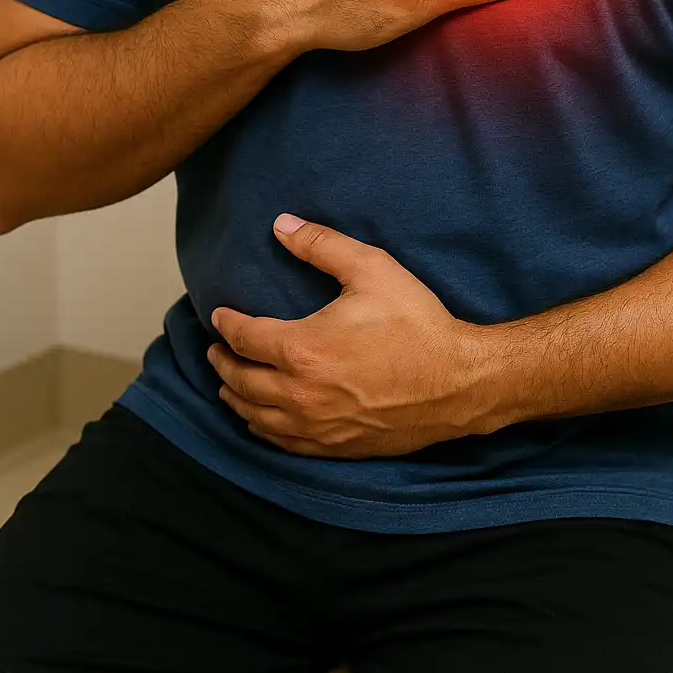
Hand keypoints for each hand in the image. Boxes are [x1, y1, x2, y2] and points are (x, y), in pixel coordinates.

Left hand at [206, 214, 496, 458]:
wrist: (458, 382)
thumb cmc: (417, 323)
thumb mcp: (371, 269)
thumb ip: (321, 244)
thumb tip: (281, 225)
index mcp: (301, 349)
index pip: (244, 338)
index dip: (227, 324)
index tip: (220, 315)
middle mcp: (300, 393)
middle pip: (241, 381)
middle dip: (222, 363)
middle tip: (214, 351)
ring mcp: (316, 425)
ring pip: (256, 416)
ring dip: (236, 398)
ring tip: (228, 385)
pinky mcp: (335, 446)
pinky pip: (283, 442)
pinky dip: (262, 428)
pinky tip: (261, 420)